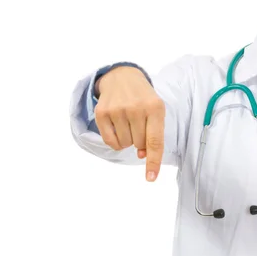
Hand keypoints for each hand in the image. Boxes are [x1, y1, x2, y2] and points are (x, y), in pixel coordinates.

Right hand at [94, 67, 164, 181]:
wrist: (122, 77)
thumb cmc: (143, 98)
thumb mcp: (155, 111)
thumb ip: (154, 134)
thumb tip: (142, 155)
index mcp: (155, 108)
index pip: (155, 141)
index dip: (153, 162)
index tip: (151, 178)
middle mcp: (136, 108)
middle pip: (139, 144)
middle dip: (141, 140)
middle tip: (139, 123)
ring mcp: (117, 110)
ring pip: (125, 144)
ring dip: (128, 139)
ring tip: (128, 122)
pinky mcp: (101, 112)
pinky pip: (110, 141)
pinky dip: (115, 141)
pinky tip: (118, 127)